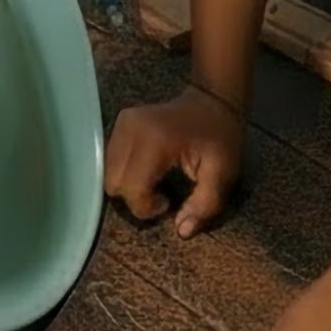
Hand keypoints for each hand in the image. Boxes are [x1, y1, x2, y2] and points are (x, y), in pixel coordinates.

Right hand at [103, 86, 244, 236]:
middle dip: (135, 198)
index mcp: (156, 141)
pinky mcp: (120, 122)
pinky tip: (146, 169)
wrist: (214, 99)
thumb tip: (181, 231)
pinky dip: (124, 172)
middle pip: (113, 183)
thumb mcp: (223, 174)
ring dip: (128, 186)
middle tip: (160, 194)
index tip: (168, 202)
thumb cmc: (221, 136)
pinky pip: (111, 159)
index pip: (132, 189)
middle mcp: (132, 129)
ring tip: (154, 182)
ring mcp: (123, 123)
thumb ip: (204, 205)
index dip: (147, 207)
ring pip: (108, 172)